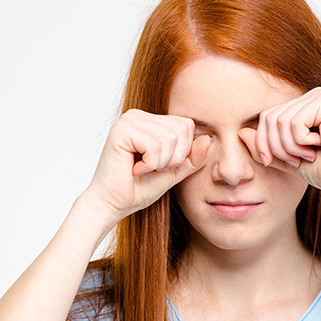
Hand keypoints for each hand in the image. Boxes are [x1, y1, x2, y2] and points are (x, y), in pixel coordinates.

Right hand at [86, 109, 211, 219]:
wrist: (112, 205)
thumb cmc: (137, 189)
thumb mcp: (173, 172)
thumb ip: (192, 157)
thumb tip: (208, 138)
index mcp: (150, 121)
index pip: (186, 125)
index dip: (181, 152)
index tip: (159, 166)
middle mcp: (138, 115)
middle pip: (182, 129)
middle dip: (173, 158)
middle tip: (150, 169)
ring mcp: (129, 120)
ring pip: (170, 138)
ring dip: (160, 163)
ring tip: (142, 169)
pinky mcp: (122, 130)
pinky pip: (155, 145)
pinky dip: (150, 164)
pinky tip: (133, 169)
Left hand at [237, 87, 320, 199]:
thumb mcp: (286, 159)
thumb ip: (265, 147)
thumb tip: (240, 132)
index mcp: (303, 106)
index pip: (266, 118)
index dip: (262, 143)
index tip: (274, 161)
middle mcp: (311, 96)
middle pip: (269, 117)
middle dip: (275, 146)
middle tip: (295, 161)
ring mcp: (319, 96)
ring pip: (279, 121)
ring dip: (289, 147)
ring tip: (307, 155)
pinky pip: (293, 122)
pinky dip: (300, 141)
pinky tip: (319, 146)